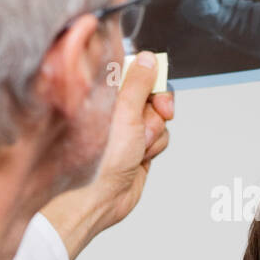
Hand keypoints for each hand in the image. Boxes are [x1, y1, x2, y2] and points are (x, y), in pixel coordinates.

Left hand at [41, 52, 173, 259]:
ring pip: (158, 116)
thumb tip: (149, 59)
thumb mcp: (124, 114)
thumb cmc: (99, 161)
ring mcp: (127, 128)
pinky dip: (156, 146)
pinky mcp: (138, 146)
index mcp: (102, 94)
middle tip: (159, 112)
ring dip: (154, 131)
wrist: (98, 200)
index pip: (131, 70)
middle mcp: (114, 109)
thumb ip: (138, 83)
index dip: (148, 75)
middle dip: (157, 106)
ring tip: (138, 146)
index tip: (154, 83)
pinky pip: (161, 136)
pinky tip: (140, 157)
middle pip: (150, 91)